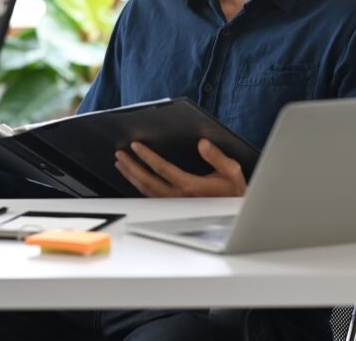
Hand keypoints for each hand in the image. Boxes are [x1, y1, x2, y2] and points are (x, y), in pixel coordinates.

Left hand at [113, 139, 246, 197]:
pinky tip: (133, 177)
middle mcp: (179, 197)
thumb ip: (216, 156)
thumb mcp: (231, 171)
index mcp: (191, 186)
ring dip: (131, 176)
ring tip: (121, 163)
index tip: (135, 146)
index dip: (147, 156)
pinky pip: (151, 196)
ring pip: (146, 190)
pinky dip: (138, 186)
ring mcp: (174, 203)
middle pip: (148, 181)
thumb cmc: (233, 191)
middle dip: (132, 166)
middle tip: (120, 154)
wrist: (235, 213)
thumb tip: (203, 143)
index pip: (162, 169)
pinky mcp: (173, 206)